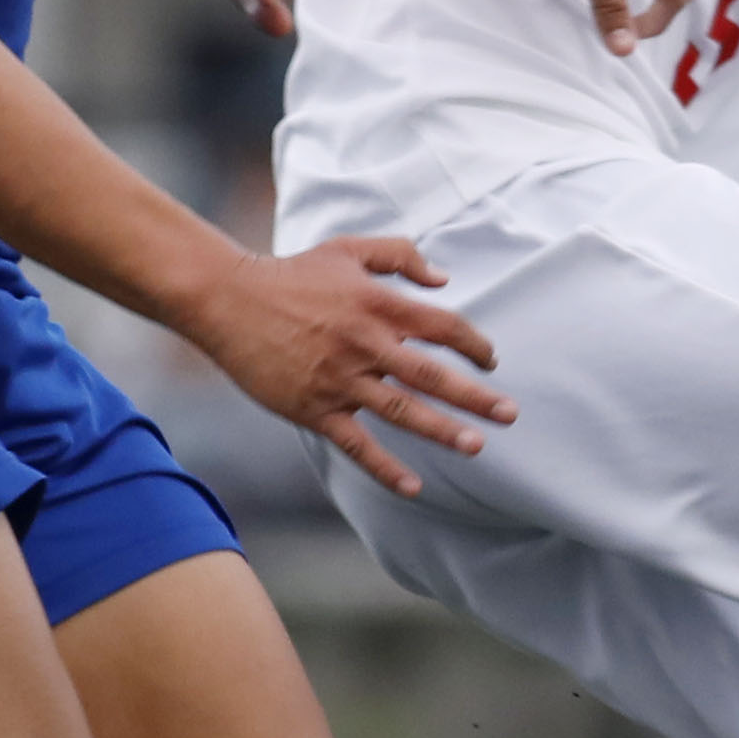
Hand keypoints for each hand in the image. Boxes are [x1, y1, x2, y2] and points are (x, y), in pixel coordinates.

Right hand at [179, 234, 513, 497]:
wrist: (228, 299)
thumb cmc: (290, 273)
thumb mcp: (347, 250)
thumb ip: (399, 256)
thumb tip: (443, 278)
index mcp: (378, 304)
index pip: (443, 327)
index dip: (474, 344)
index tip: (490, 361)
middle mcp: (365, 344)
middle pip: (432, 375)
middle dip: (476, 396)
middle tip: (510, 414)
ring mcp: (340, 379)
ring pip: (403, 410)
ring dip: (443, 430)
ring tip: (476, 447)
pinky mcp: (314, 408)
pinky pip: (357, 444)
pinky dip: (386, 467)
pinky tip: (413, 487)